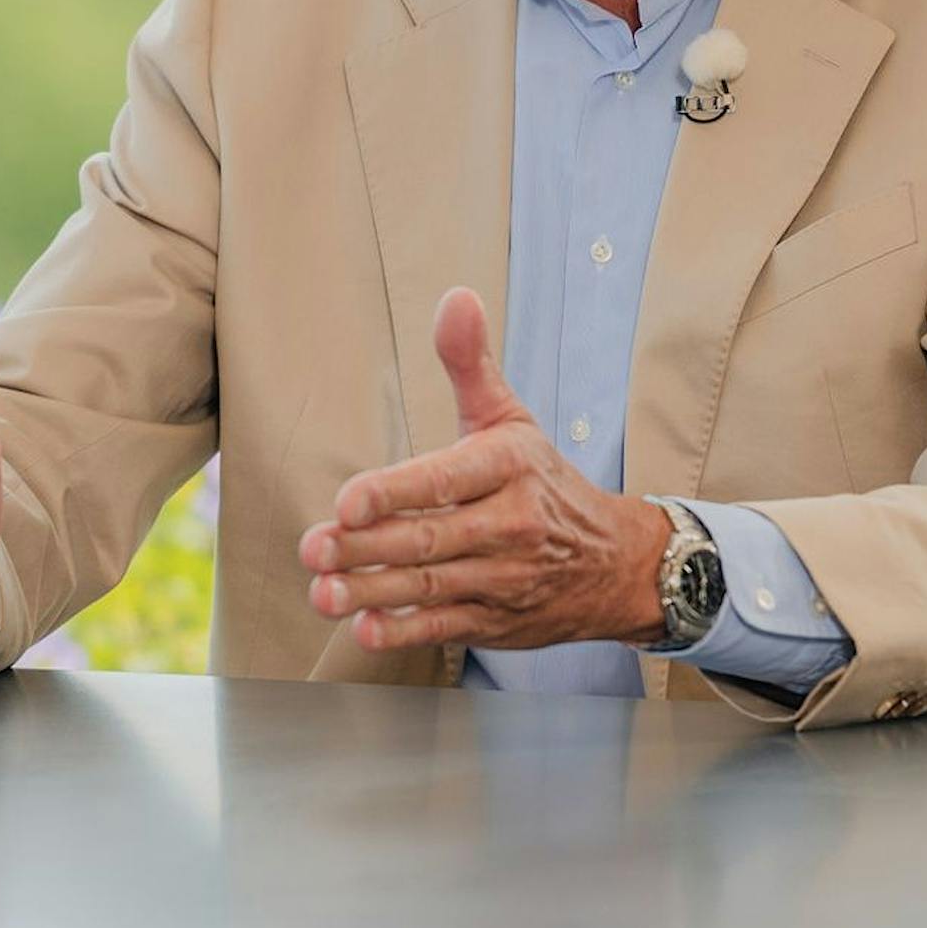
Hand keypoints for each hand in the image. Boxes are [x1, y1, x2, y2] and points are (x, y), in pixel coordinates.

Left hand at [298, 287, 669, 651]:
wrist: (614, 562)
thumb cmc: (543, 481)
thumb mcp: (510, 417)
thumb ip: (470, 362)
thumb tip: (455, 296)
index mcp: (509, 467)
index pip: (446, 479)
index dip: (395, 492)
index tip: (348, 501)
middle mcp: (511, 524)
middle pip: (430, 537)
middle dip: (367, 546)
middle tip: (312, 546)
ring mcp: (505, 578)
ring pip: (432, 585)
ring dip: (373, 593)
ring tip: (322, 592)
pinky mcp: (499, 622)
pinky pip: (448, 627)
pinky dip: (406, 631)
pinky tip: (365, 629)